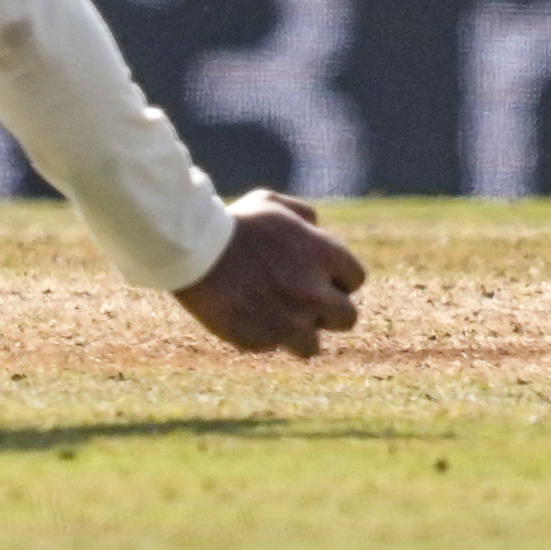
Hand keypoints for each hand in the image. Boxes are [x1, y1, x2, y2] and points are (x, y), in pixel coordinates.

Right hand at [175, 190, 367, 357]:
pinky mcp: (262, 341)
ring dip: (299, 334)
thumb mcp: (272, 203)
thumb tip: (317, 230)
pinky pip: (272, 346)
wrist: (195, 251)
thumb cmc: (234, 224)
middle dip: (328, 312)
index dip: (338, 279)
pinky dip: (263, 336)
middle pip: (347, 318)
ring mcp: (290, 322)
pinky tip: (245, 315)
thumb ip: (304, 216)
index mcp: (324, 255)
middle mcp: (315, 292)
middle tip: (305, 303)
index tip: (320, 278)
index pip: (355, 280)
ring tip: (277, 319)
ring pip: (312, 345)